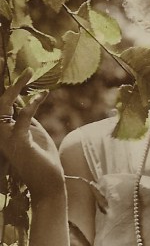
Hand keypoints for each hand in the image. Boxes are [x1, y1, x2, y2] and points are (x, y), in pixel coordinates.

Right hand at [0, 70, 64, 200]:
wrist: (48, 184)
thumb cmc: (42, 159)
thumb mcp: (33, 133)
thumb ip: (25, 117)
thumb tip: (22, 101)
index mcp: (2, 130)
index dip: (1, 86)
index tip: (5, 65)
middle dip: (0, 80)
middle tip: (6, 61)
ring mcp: (6, 138)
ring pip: (3, 106)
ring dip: (15, 87)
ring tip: (28, 73)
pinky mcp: (18, 142)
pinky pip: (23, 118)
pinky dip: (33, 104)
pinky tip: (43, 95)